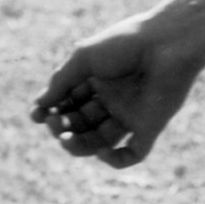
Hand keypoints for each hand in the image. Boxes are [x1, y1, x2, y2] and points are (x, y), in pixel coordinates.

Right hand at [30, 0, 204, 167]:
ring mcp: (130, 115)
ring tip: (66, 139)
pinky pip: (132, 154)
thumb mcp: (84, 58)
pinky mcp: (149, 127)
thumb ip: (61, 82)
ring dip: (79, 146)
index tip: (37, 115)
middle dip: (63, 128)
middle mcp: (112, 99)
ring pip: (99, 142)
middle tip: (55, 124)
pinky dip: (115, 159)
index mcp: (97, 80)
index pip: (68, 103)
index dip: (51, 111)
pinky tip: (101, 151)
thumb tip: (39, 105)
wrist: (167, 43)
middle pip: (80, 124)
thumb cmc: (125, 43)